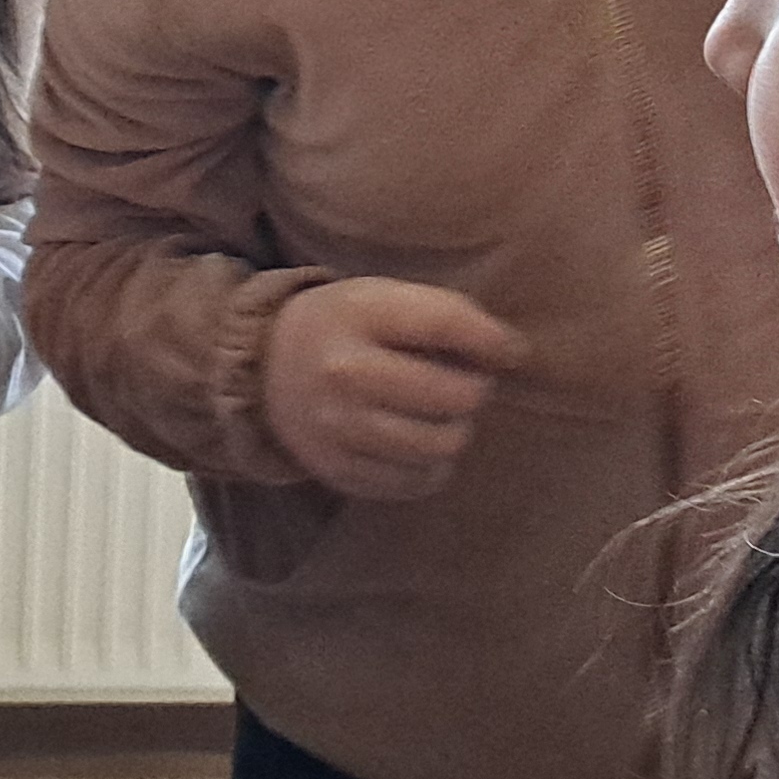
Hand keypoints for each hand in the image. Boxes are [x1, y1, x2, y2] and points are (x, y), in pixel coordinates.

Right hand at [259, 276, 528, 500]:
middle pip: (452, 396)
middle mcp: (346, 372)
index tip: (513, 352)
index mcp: (359, 314)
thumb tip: (512, 354)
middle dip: (474, 391)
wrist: (265, 369)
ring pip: (439, 447)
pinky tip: (420, 445)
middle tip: (464, 384)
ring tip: (443, 416)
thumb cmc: (343, 327)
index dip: (492, 341)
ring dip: (456, 432)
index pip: (444, 323)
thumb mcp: (379, 296)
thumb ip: (440, 315)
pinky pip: (414, 482)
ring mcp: (339, 428)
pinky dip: (430, 467)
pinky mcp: (338, 470)